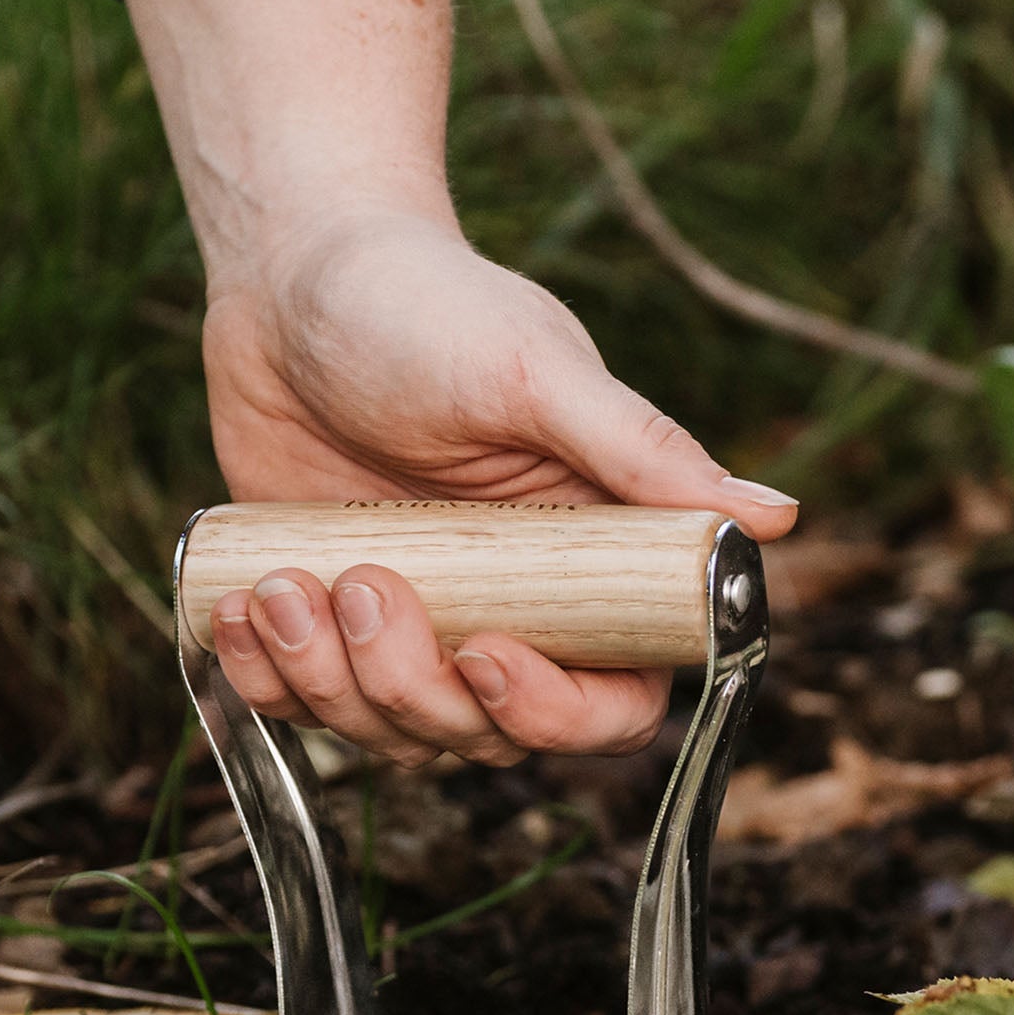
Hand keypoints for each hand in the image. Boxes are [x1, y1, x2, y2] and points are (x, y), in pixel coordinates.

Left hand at [198, 212, 798, 766]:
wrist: (291, 277)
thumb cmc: (425, 304)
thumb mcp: (535, 372)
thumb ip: (641, 453)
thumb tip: (778, 521)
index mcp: (582, 567)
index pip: (605, 706)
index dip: (550, 714)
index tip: (482, 653)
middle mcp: (503, 612)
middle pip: (481, 737)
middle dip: (407, 687)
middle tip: (360, 582)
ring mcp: (408, 625)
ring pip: (385, 733)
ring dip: (324, 684)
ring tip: (280, 585)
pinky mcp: (321, 625)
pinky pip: (298, 704)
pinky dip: (263, 677)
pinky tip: (235, 609)